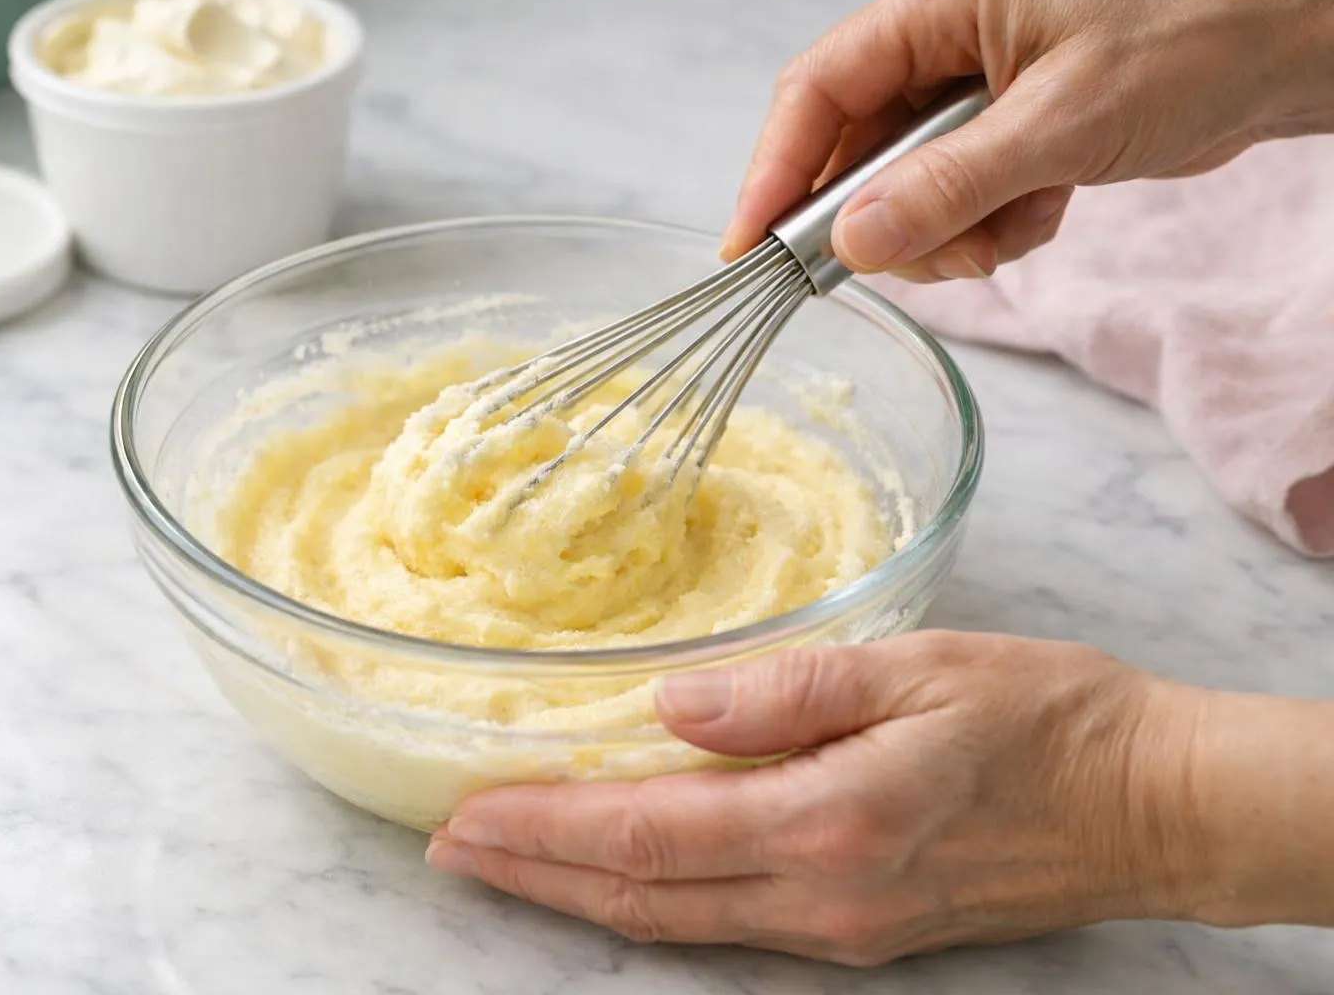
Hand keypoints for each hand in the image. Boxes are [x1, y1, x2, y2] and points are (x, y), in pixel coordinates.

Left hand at [425, 631, 1208, 964]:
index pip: (645, 834)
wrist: (1150, 803)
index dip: (541, 830)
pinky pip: (728, 924)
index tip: (462, 815)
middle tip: (448, 849)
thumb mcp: (919, 669)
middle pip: (641, 897)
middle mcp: (822, 895)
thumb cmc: (1047, 717)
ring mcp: (842, 927)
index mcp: (828, 820)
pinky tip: (620, 875)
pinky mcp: (863, 929)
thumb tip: (670, 704)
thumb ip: (787, 690)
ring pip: (675, 923)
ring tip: (506, 864)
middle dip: (533, 875)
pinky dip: (653, 902)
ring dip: (579, 894)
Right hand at [722, 0, 1333, 280]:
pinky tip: (1049, 209)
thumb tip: (857, 243)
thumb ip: (949, 186)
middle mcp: (945, 47)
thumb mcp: (1062, 121)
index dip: (774, 170)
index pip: (818, 91)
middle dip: (887, 222)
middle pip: (857, 153)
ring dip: (953, 234)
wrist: (1296, 42)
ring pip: (909, 191)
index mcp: (938, 6)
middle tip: (936, 255)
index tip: (750, 248)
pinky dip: (995, 227)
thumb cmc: (1198, 32)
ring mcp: (977, 93)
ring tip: (1019, 224)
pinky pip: (962, 201)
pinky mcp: (1011, 132)